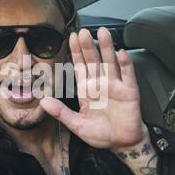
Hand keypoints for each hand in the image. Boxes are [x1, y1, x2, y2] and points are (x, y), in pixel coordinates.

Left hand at [40, 27, 147, 149]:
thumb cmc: (101, 134)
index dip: (76, 52)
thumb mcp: (77, 125)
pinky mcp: (129, 91)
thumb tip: (44, 102)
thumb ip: (62, 113)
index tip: (71, 38)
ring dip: (106, 48)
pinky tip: (121, 53)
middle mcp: (101, 84)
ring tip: (103, 33)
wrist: (122, 143)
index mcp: (87, 90)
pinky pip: (127, 75)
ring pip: (110, 63)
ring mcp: (116, 86)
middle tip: (83, 32)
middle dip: (88, 46)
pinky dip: (125, 64)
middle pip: (93, 61)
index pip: (80, 67)